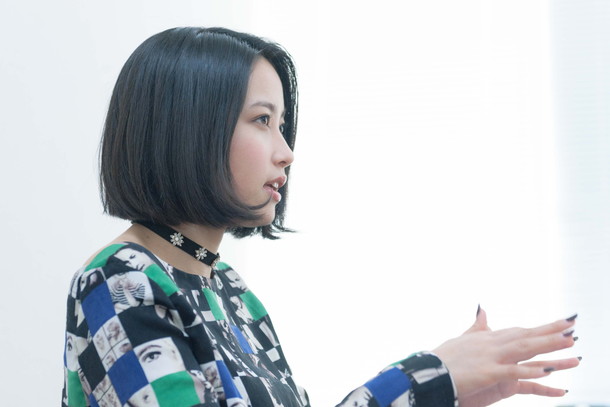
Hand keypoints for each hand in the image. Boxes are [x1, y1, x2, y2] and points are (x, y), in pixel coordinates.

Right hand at [433, 308, 579, 406]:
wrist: (427, 372)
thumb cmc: (443, 358)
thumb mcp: (462, 339)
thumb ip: (477, 326)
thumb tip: (483, 307)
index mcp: (487, 338)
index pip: (519, 331)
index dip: (540, 328)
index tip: (560, 324)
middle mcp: (491, 343)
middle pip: (525, 336)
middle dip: (550, 331)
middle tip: (572, 326)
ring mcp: (490, 357)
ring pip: (524, 349)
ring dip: (547, 346)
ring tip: (569, 343)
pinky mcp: (487, 372)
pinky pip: (513, 371)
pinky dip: (530, 370)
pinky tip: (547, 370)